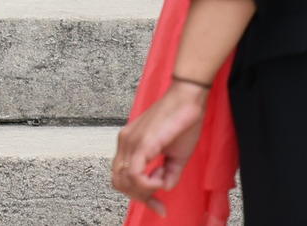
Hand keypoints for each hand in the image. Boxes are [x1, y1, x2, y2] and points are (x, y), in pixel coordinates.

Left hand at [111, 79, 211, 213]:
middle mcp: (125, 143)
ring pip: (123, 180)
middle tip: (159, 203)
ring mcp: (130, 142)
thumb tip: (163, 187)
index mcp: (129, 145)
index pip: (121, 177)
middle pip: (119, 182)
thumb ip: (168, 174)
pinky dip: (146, 184)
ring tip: (162, 181)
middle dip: (140, 197)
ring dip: (143, 191)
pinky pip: (133, 173)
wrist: (187, 100)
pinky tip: (160, 179)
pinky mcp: (141, 143)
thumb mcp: (176, 156)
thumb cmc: (182, 123)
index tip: (158, 206)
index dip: (139, 195)